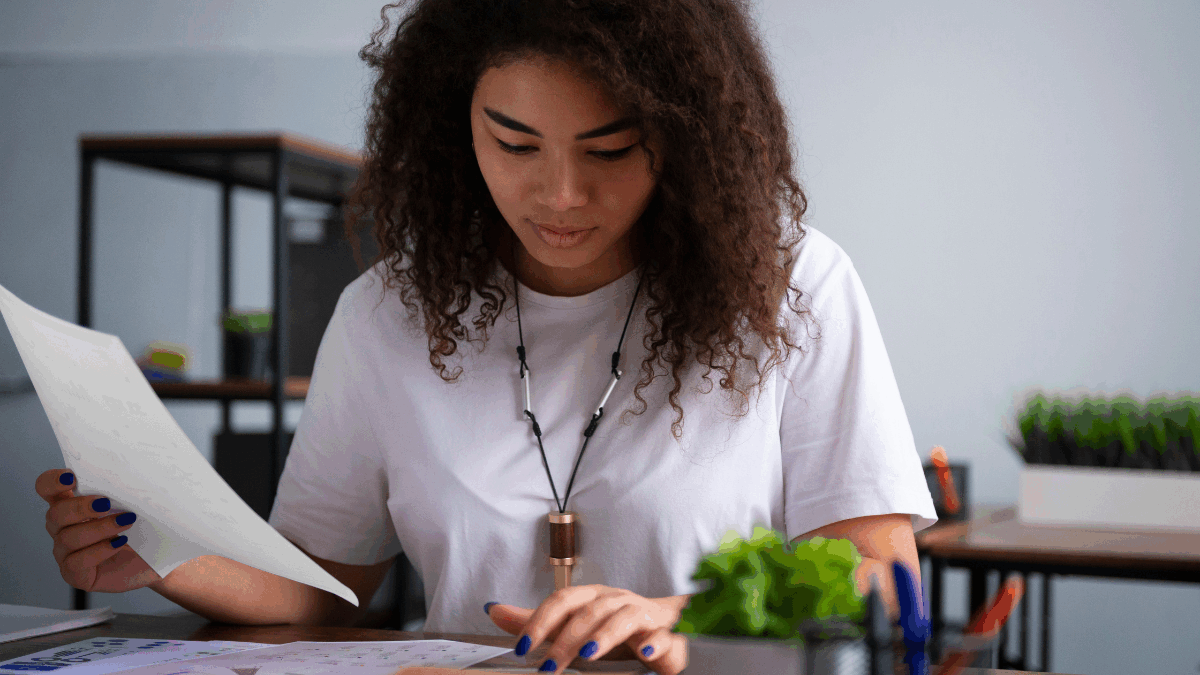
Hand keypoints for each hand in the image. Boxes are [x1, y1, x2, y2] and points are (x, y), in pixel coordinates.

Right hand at [35, 469, 160, 592]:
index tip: (71, 477)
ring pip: (67, 538)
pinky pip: (77, 562)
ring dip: (98, 528)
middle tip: (106, 503)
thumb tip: (127, 475)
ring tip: (126, 522)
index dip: (52, 481)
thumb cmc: (142, 529)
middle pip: (54, 514)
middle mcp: (63, 528)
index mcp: (71, 505)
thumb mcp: (134, 505)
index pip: (47, 488)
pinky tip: (118, 543)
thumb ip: (122, 491)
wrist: (157, 559)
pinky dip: (99, 550)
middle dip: (80, 507)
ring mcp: (66, 552)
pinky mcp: (75, 573)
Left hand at [486, 584, 688, 674]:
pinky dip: (656, 643)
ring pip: (622, 618)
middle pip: (589, 611)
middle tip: (548, 668)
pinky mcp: (668, 632)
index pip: (563, 599)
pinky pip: (664, 635)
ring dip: (604, 636)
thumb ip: (538, 622)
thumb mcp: (573, 628)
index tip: (522, 647)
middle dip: (566, 640)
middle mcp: (616, 599)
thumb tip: (493, 610)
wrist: (666, 630)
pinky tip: (646, 654)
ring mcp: (643, 614)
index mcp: (593, 597)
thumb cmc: (615, 630)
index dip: (541, 620)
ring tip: (587, 656)